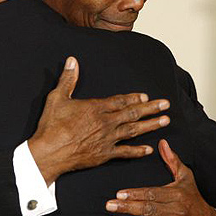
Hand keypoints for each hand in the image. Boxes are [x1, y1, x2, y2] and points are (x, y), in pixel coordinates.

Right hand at [28, 56, 169, 184]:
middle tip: (166, 105)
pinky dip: (138, 151)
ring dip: (151, 125)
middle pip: (132, 113)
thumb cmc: (51, 127)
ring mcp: (107, 139)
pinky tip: (149, 149)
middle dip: (151, 108)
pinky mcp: (104, 155)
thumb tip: (72, 61)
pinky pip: (125, 152)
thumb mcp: (57, 98)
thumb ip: (68, 79)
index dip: (134, 97)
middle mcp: (105, 123)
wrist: (49, 153)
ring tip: (165, 121)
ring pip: (134, 130)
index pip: (120, 100)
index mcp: (96, 108)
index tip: (146, 96)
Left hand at [105, 139, 215, 215]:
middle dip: (128, 207)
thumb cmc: (193, 199)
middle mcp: (176, 211)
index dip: (135, 194)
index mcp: (176, 195)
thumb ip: (172, 161)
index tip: (118, 194)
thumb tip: (162, 142)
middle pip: (149, 209)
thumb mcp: (186, 178)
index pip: (152, 193)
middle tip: (109, 206)